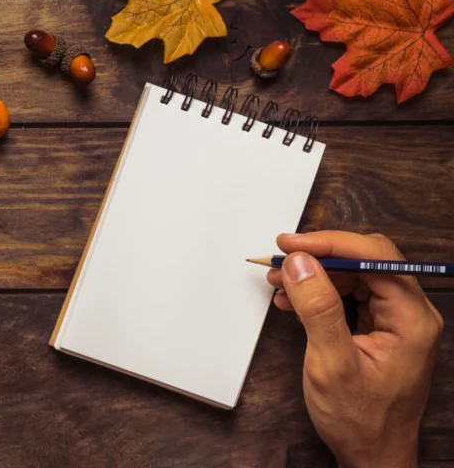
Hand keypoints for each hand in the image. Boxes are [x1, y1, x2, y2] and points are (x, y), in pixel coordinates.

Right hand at [267, 232, 443, 467]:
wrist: (372, 455)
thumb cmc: (360, 421)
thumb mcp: (331, 364)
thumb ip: (318, 309)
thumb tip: (301, 264)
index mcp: (411, 319)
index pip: (375, 257)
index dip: (330, 243)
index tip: (290, 245)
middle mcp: (411, 314)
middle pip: (366, 260)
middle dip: (319, 256)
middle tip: (279, 260)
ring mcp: (397, 321)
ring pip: (356, 275)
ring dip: (315, 274)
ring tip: (278, 281)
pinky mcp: (381, 328)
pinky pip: (351, 295)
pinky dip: (320, 292)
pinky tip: (293, 300)